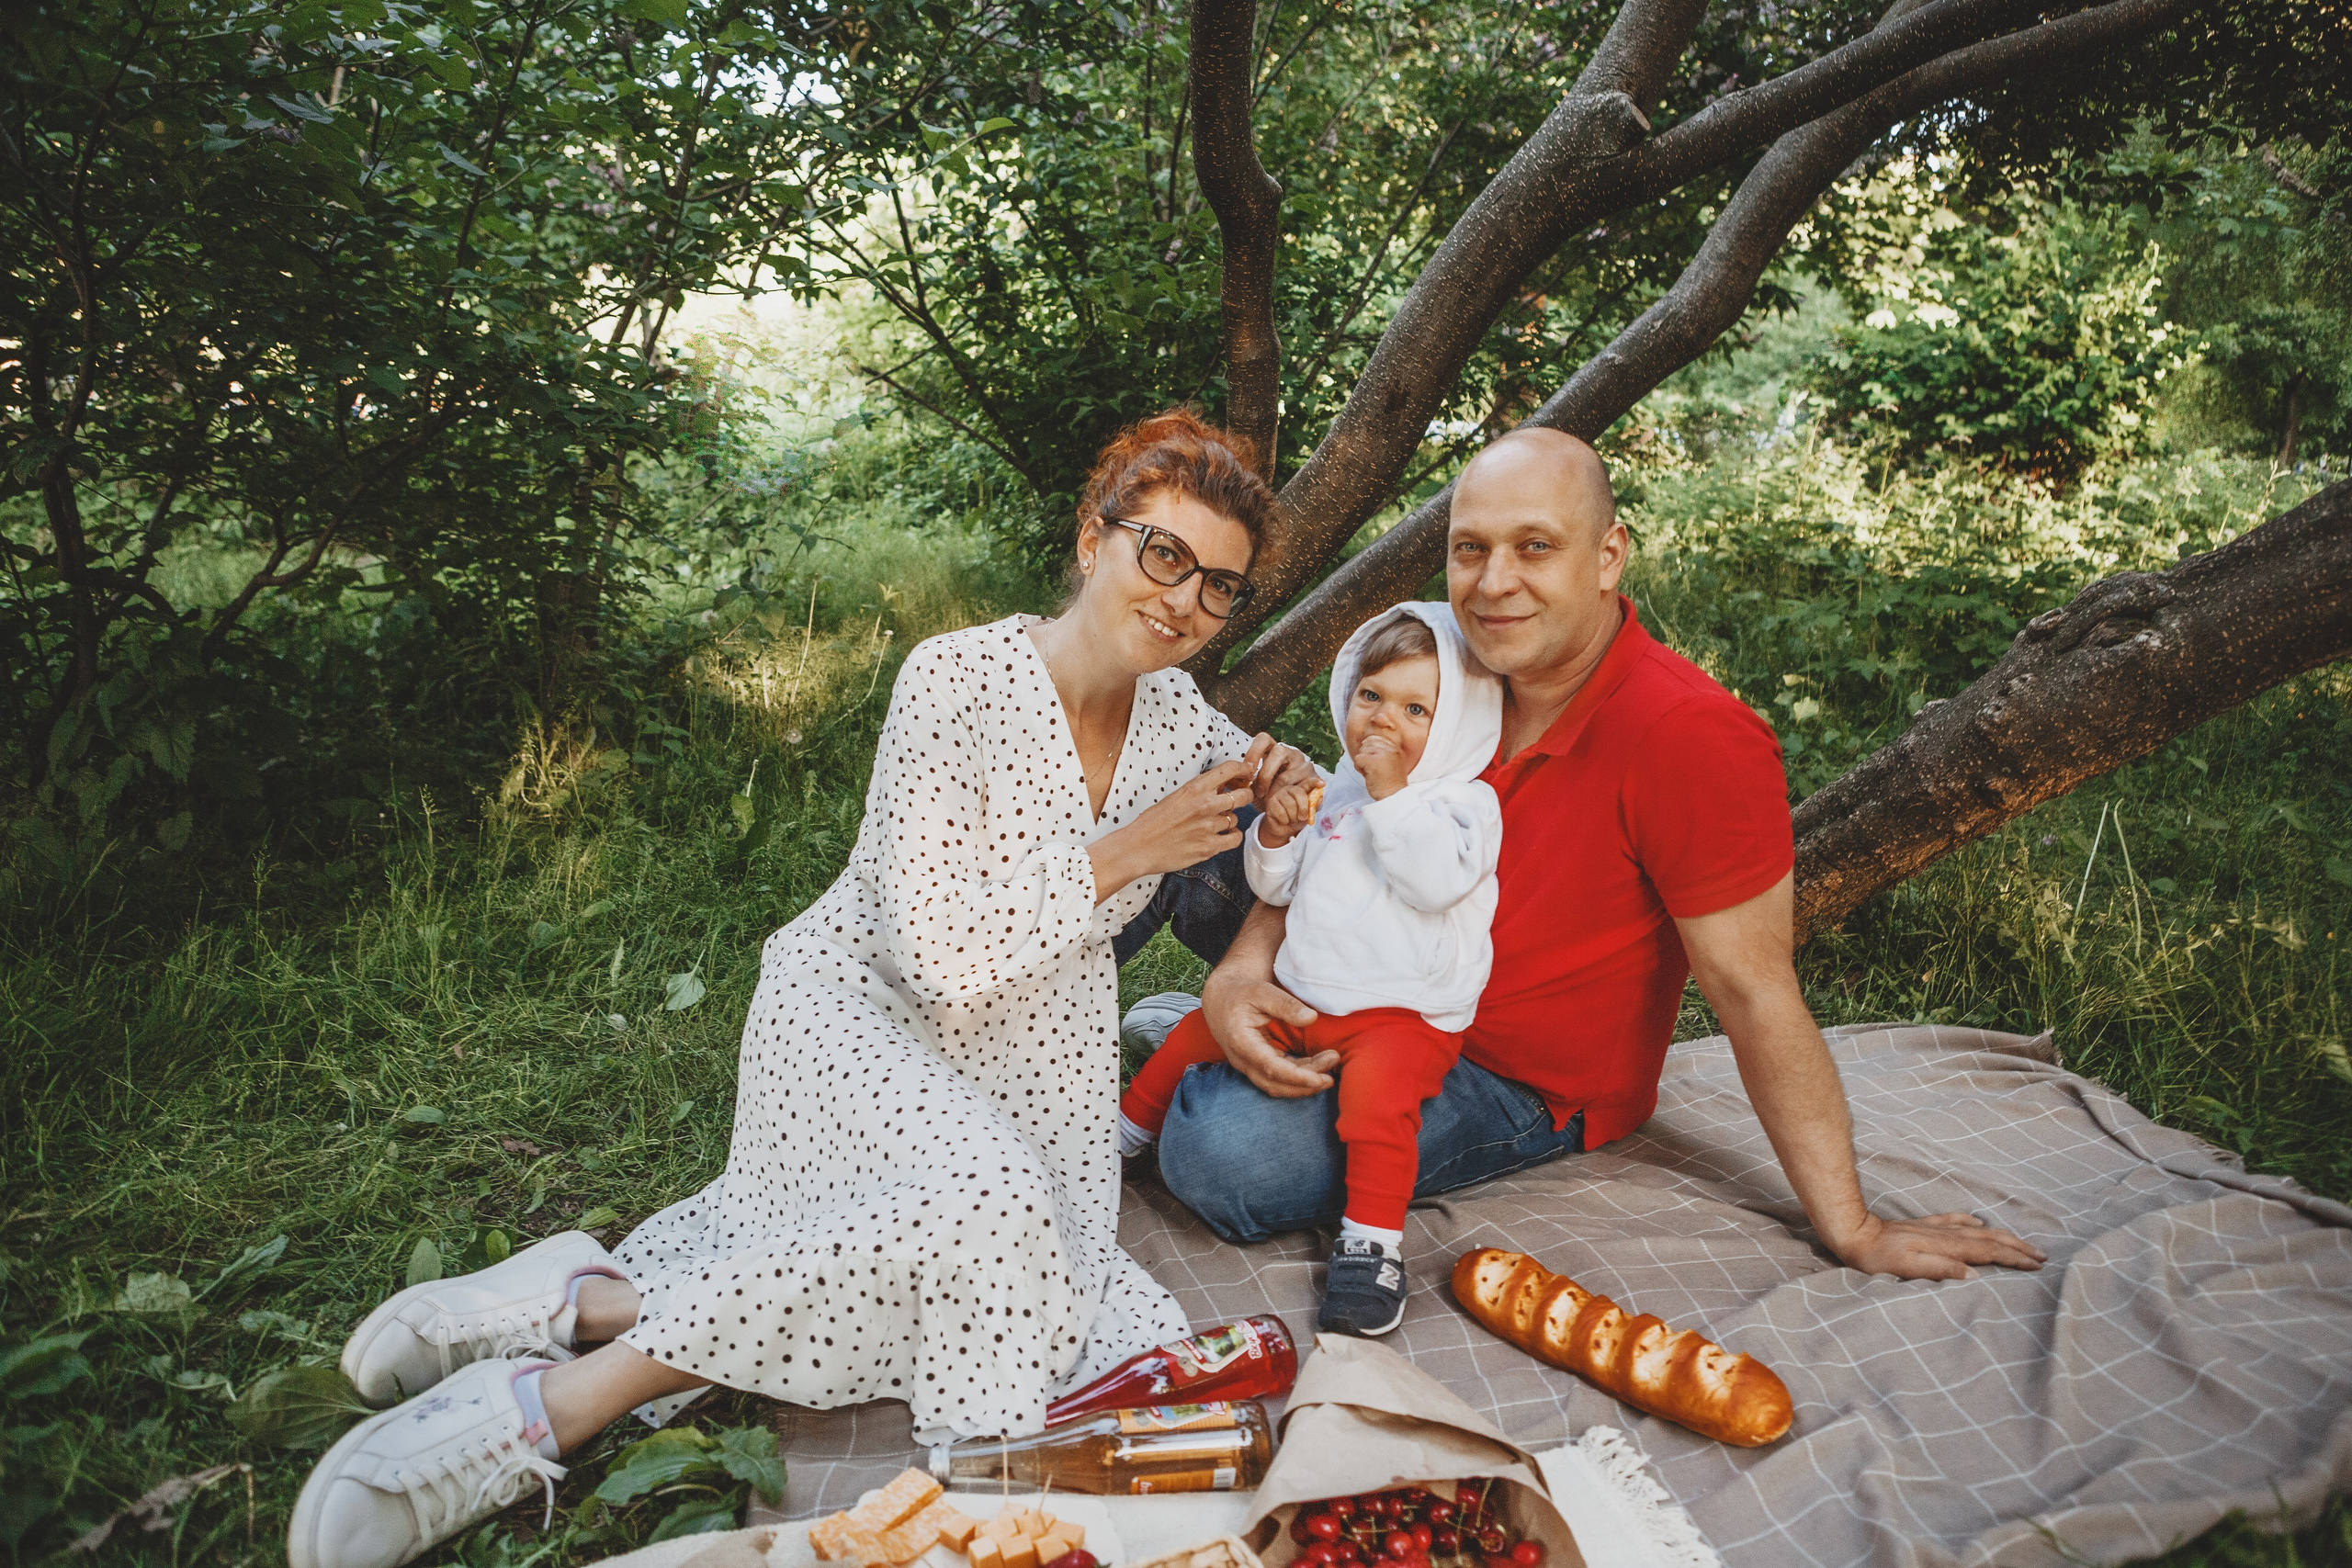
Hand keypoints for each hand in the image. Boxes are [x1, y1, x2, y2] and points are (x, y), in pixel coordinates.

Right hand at [1090, 759, 1252, 896]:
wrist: (1138, 847)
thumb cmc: (1153, 823)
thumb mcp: (1175, 797)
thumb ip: (1198, 791)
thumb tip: (1221, 787)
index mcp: (1194, 788)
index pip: (1229, 769)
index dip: (1243, 769)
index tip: (1247, 772)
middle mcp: (1204, 805)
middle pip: (1242, 795)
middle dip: (1245, 796)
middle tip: (1241, 798)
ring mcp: (1208, 827)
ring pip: (1236, 819)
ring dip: (1229, 820)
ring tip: (1214, 823)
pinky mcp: (1209, 847)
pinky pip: (1234, 838)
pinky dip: (1232, 836)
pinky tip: (1223, 835)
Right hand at [1200, 968, 1334, 1097]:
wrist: (1220, 999)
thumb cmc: (1240, 992)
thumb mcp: (1261, 991)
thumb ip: (1285, 1004)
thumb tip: (1311, 1018)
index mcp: (1241, 1041)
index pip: (1271, 1068)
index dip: (1297, 1077)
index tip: (1321, 1078)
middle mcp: (1241, 1060)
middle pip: (1275, 1083)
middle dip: (1304, 1085)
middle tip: (1331, 1077)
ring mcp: (1247, 1065)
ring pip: (1276, 1086)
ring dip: (1302, 1086)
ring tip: (1328, 1075)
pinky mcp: (1256, 1066)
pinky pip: (1276, 1080)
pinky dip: (1297, 1080)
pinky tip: (1316, 1071)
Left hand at [1240, 733, 1315, 809]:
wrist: (1290, 812)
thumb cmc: (1269, 794)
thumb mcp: (1255, 787)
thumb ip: (1244, 782)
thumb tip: (1230, 781)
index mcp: (1274, 750)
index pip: (1263, 739)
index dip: (1253, 752)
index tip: (1246, 774)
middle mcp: (1291, 753)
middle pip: (1278, 751)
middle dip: (1265, 774)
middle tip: (1258, 792)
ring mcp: (1304, 765)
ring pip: (1287, 775)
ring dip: (1275, 792)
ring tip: (1269, 804)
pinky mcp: (1315, 780)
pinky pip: (1302, 789)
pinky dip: (1291, 799)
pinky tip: (1286, 806)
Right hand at [1254, 781, 1322, 848]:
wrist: (1283, 830)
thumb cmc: (1296, 819)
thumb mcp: (1309, 814)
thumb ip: (1314, 806)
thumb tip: (1320, 798)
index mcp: (1300, 789)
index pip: (1308, 783)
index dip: (1314, 782)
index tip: (1322, 784)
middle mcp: (1289, 788)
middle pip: (1299, 793)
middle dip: (1303, 808)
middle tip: (1303, 817)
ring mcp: (1279, 794)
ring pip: (1290, 804)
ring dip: (1293, 817)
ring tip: (1291, 819)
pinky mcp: (1271, 802)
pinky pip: (1281, 812)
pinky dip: (1285, 820)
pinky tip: (1283, 820)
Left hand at [1354, 734, 1407, 799]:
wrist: (1394, 797)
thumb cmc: (1391, 784)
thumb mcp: (1393, 764)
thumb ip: (1383, 753)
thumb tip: (1365, 744)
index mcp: (1396, 749)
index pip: (1377, 739)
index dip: (1371, 750)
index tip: (1375, 763)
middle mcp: (1391, 750)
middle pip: (1368, 743)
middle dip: (1366, 755)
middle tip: (1373, 769)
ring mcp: (1382, 755)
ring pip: (1362, 751)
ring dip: (1363, 763)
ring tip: (1372, 773)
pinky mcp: (1373, 762)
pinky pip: (1358, 758)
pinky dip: (1359, 768)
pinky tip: (1367, 776)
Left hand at [1829, 1211, 2046, 1280]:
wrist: (1854, 1232)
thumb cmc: (1878, 1258)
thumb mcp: (1908, 1269)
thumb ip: (1942, 1271)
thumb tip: (1975, 1276)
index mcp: (1947, 1248)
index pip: (1990, 1253)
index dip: (2015, 1259)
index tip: (2037, 1265)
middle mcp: (1946, 1235)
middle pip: (1991, 1240)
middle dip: (2018, 1247)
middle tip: (2042, 1255)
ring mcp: (1936, 1228)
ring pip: (1978, 1231)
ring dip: (2003, 1236)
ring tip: (2022, 1242)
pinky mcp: (1924, 1225)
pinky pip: (1954, 1220)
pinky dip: (1971, 1222)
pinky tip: (1978, 1222)